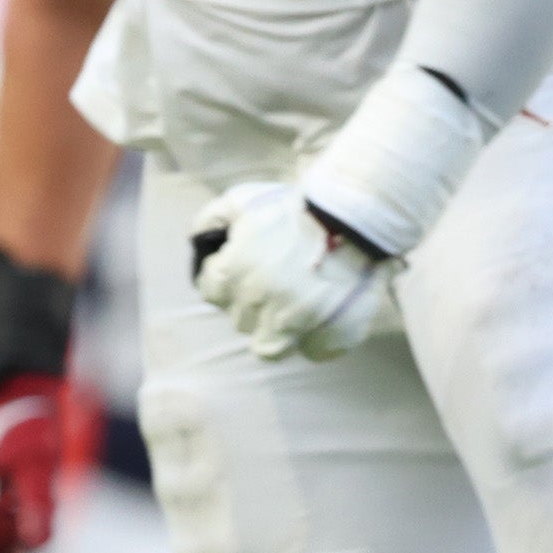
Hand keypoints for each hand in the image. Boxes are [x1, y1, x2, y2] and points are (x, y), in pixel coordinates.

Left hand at [190, 181, 394, 360]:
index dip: (225, 282)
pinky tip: (322, 319)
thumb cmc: (295, 207)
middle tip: (272, 286)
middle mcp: (260, 303)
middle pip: (240, 320)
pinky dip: (316, 340)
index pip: (212, 293)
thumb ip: (211, 219)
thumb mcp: (242, 200)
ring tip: (291, 311)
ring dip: (275, 332)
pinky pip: (315, 352)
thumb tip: (198, 240)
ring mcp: (297, 323)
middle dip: (251, 304)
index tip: (240, 272)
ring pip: (269, 348)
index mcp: (233, 273)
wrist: (354, 215)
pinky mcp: (334, 335)